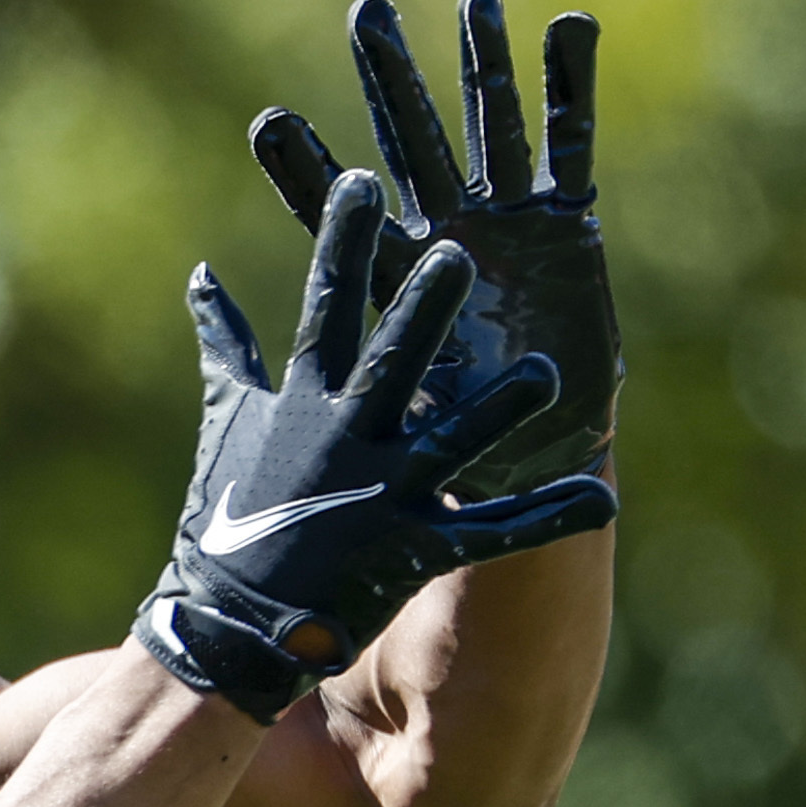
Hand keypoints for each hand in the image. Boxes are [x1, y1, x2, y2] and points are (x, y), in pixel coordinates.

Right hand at [134, 170, 618, 723]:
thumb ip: (225, 343)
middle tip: (458, 253)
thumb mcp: (229, 418)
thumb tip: (202, 274)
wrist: (229, 623)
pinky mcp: (416, 550)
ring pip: (454, 441)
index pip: (325, 306)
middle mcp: (346, 438)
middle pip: (393, 360)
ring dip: (501, 409)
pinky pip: (496, 532)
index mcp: (304, 400)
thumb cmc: (227, 514)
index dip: (342, 243)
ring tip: (548, 375)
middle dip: (424, 310)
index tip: (363, 183)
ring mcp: (384, 494)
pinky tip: (603, 497)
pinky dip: (550, 517)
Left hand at [249, 0, 618, 496]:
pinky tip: (569, 25)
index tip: (267, 122)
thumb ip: (338, 372)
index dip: (305, 170)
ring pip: (492, 125)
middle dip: (392, 82)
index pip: (338, 213)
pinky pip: (570, 143)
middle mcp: (446, 228)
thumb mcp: (385, 402)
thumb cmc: (452, 431)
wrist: (537, 447)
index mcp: (393, 270)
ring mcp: (507, 218)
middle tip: (367, 15)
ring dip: (482, 63)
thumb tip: (264, 378)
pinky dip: (571, 85)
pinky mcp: (567, 222)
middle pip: (414, 141)